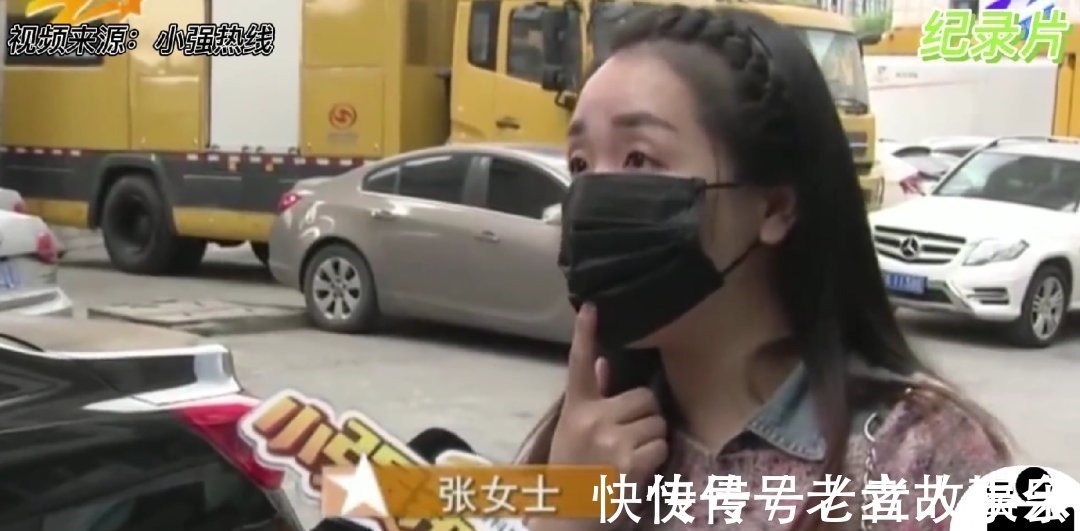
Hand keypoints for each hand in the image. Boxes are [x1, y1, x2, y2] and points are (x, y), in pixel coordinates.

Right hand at [548, 304, 668, 484]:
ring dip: (652, 441)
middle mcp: (592, 418)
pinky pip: (661, 446)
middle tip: (630, 440)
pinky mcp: (629, 460)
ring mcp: (611, 438)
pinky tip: (636, 473)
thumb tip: (606, 363)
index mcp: (577, 409)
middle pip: (644, 398)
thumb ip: (594, 398)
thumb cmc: (575, 474)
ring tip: (631, 459)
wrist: (569, 515)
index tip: (590, 307)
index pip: (580, 365)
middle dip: (646, 417)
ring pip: (657, 423)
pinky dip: (655, 460)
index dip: (585, 334)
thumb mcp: (575, 433)